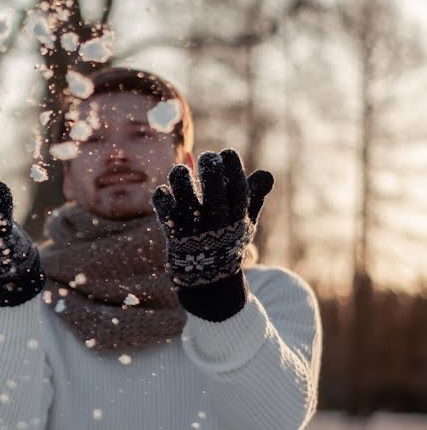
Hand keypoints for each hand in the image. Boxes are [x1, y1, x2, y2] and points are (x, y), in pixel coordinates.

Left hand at [152, 149, 272, 287]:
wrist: (206, 276)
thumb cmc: (227, 240)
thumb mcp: (246, 222)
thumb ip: (255, 198)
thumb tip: (266, 174)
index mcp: (236, 217)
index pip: (238, 187)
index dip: (232, 165)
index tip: (226, 153)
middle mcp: (216, 221)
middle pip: (214, 188)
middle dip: (210, 166)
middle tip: (207, 157)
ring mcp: (193, 226)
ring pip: (184, 193)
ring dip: (181, 176)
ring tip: (181, 172)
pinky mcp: (172, 231)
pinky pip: (163, 206)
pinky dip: (162, 195)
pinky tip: (166, 192)